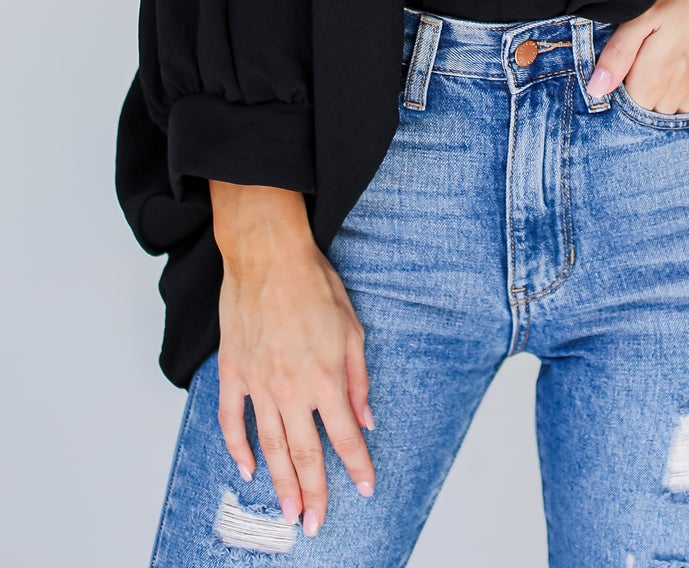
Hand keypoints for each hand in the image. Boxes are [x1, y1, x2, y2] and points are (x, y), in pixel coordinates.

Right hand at [211, 187, 375, 538]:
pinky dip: (237, 448)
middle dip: (314, 493)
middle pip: (304, 453)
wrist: (267, 255)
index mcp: (325, 378)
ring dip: (280, 483)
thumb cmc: (313, 284)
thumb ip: (359, 379)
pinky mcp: (233, 373)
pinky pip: (231, 421)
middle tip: (314, 524)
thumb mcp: (352, 327)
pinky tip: (247, 469)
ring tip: (287, 512)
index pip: (344, 437)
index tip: (366, 488)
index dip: (357, 466)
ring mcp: (258, 384)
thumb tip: (367, 419)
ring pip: (269, 447)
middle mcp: (291, 389)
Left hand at [583, 0, 688, 111]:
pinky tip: (687, 64)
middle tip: (645, 49)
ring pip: (675, 107)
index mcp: (656, 77)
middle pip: (650, 108)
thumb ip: (618, 54)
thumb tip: (596, 88)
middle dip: (642, 86)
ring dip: (666, 91)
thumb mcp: (642, 12)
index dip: (620, 82)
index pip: (627, 105)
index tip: (625, 58)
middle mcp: (682, 90)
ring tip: (666, 55)